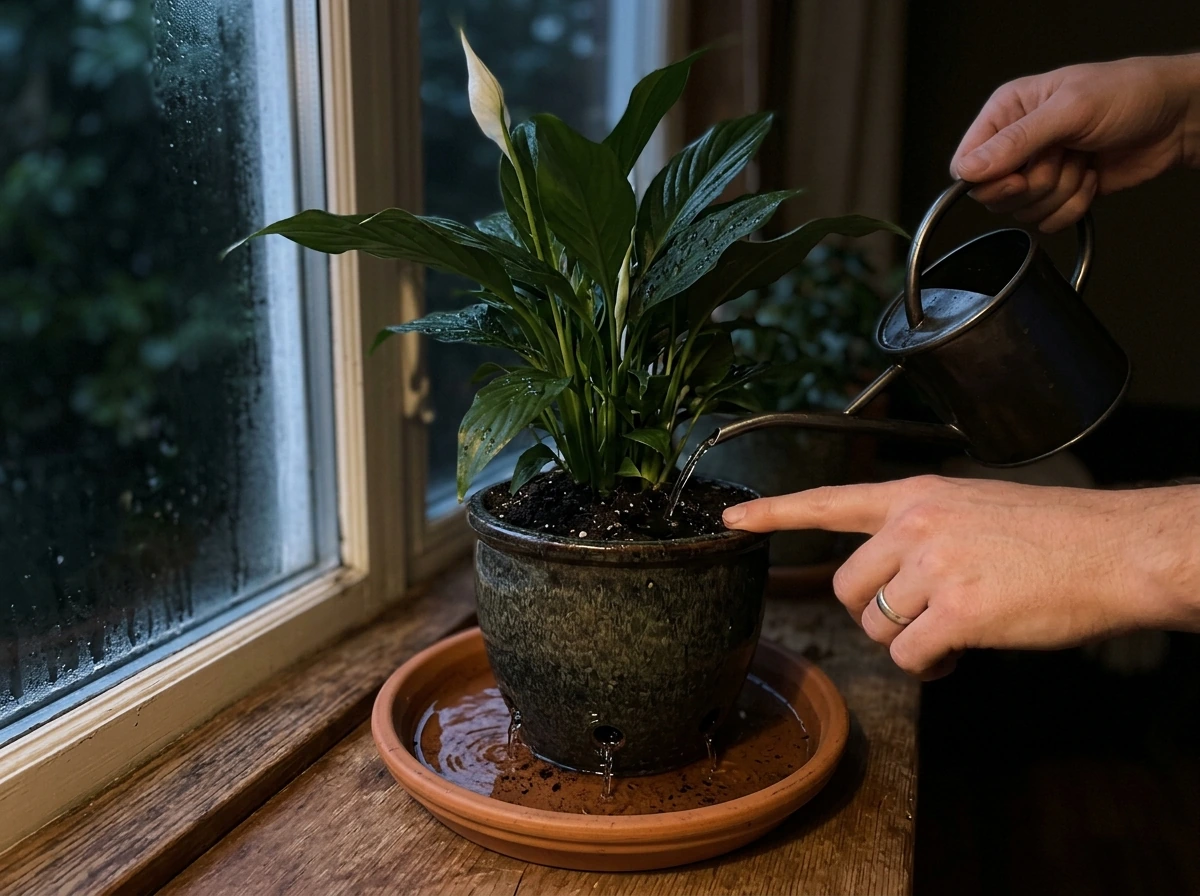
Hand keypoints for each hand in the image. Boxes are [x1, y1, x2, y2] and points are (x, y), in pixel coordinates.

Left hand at [723, 476, 1199, 678]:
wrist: (1116, 549)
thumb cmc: (1055, 534)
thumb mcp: (974, 507)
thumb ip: (921, 533)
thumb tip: (892, 583)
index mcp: (916, 496)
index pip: (829, 500)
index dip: (774, 513)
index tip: (731, 520)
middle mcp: (914, 525)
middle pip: (847, 589)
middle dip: (876, 613)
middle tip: (923, 616)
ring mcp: (934, 566)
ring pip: (876, 627)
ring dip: (907, 642)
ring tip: (954, 629)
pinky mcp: (957, 611)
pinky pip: (908, 658)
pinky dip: (929, 667)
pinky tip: (960, 653)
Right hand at [951, 54, 1199, 231]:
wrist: (1176, 118)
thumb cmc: (1130, 95)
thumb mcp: (1069, 110)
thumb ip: (1016, 141)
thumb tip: (968, 170)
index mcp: (1007, 112)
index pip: (967, 163)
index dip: (989, 181)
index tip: (1019, 179)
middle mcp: (1016, 144)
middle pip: (994, 194)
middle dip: (1036, 184)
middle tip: (1063, 158)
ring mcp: (1038, 171)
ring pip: (1022, 211)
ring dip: (1061, 193)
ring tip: (1083, 161)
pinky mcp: (1059, 194)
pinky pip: (1047, 222)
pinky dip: (1074, 206)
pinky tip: (1091, 178)